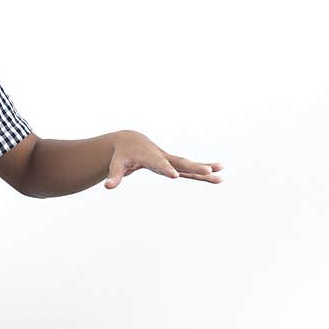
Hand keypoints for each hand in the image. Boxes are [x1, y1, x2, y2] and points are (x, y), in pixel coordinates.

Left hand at [104, 130, 222, 188]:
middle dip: (193, 166)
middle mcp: (162, 157)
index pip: (158, 164)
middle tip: (207, 171)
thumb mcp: (116, 164)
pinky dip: (202, 173)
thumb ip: (114, 176)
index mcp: (149, 157)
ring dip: (204, 169)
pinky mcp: (173, 164)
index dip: (166, 169)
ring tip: (221, 175)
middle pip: (180, 162)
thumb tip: (107, 187)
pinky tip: (217, 176)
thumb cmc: (122, 154)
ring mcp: (169, 160)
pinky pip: (189, 169)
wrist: (130, 141)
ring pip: (189, 165)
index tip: (175, 175)